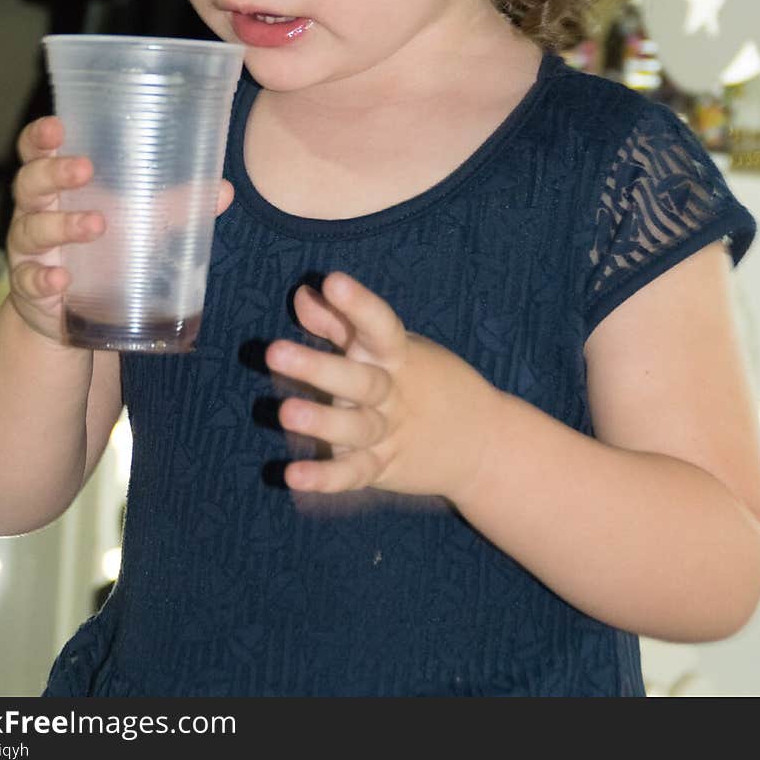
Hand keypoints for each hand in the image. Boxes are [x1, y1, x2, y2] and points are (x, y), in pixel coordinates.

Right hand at [6, 116, 234, 345]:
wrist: (72, 311)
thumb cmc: (102, 246)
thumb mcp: (137, 221)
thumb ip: (174, 204)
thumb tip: (224, 190)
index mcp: (58, 184)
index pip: (37, 150)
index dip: (41, 136)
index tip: (57, 126)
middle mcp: (36, 211)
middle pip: (31, 182)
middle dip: (53, 172)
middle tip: (84, 169)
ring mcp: (29, 250)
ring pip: (32, 229)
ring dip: (62, 225)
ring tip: (96, 225)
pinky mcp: (30, 287)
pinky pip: (29, 280)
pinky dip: (44, 278)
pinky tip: (60, 278)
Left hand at [265, 272, 497, 502]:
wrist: (486, 445)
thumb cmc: (427, 382)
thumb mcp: (395, 349)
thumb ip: (342, 323)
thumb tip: (304, 294)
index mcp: (398, 355)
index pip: (380, 325)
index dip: (358, 304)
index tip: (333, 280)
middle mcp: (393, 393)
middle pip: (360, 380)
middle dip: (319, 368)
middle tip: (273, 351)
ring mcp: (390, 433)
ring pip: (356, 428)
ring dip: (321, 422)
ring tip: (284, 412)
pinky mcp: (383, 468)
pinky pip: (354, 474)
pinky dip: (326, 478)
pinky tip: (292, 476)